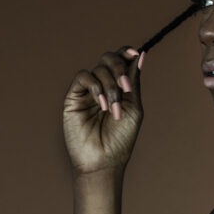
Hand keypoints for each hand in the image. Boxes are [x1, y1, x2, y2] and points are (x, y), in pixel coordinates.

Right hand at [62, 46, 144, 176]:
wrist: (104, 160)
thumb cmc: (121, 139)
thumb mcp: (134, 107)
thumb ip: (134, 82)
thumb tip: (139, 54)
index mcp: (120, 88)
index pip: (121, 61)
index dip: (126, 53)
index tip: (134, 53)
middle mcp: (103, 86)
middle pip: (109, 58)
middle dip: (119, 68)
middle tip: (125, 88)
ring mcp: (88, 91)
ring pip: (98, 68)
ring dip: (110, 87)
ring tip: (113, 109)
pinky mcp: (73, 97)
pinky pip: (83, 77)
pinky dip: (95, 86)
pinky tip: (101, 104)